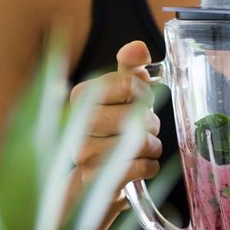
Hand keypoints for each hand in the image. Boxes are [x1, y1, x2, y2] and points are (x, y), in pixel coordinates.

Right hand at [70, 41, 161, 201]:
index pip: (127, 83)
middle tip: (148, 129)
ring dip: (152, 147)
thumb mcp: (122, 96)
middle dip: (150, 123)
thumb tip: (137, 48)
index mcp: (82, 96)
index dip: (144, 94)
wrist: (96, 179)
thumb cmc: (113, 132)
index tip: (143, 102)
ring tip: (145, 148)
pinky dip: (150, 166)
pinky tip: (142, 165)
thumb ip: (130, 68)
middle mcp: (77, 124)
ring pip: (139, 142)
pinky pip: (139, 167)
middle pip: (134, 114)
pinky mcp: (95, 180)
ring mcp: (83, 154)